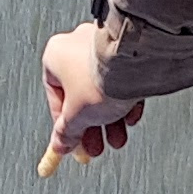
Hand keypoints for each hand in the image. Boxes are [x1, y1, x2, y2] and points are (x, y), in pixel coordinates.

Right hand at [38, 23, 145, 164]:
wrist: (136, 61)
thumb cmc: (99, 79)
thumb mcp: (77, 115)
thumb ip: (66, 132)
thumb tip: (60, 144)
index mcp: (55, 57)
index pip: (55, 98)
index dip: (65, 126)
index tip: (73, 143)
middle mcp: (76, 46)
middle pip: (81, 96)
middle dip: (91, 127)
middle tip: (97, 147)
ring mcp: (102, 46)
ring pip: (103, 90)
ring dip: (110, 120)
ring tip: (118, 139)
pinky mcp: (127, 50)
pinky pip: (122, 80)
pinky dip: (125, 101)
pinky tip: (131, 116)